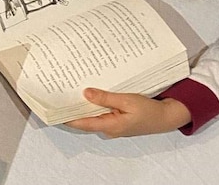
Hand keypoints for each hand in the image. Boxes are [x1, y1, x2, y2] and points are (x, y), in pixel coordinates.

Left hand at [66, 88, 191, 137]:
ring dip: (82, 105)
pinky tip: (88, 94)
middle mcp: (108, 128)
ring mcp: (112, 124)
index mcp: (110, 125)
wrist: (165, 117)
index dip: (66, 117)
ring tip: (69, 92)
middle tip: (59, 95)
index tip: (52, 108)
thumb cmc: (148, 110)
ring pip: (91, 115)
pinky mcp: (116, 120)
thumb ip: (106, 98)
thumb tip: (85, 93)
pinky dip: (93, 105)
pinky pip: (100, 113)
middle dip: (71, 108)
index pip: (81, 123)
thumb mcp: (127, 101)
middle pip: (84, 119)